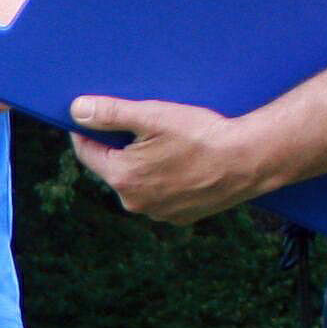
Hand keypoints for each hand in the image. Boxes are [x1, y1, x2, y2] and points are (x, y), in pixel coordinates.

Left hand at [70, 94, 266, 223]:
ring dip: (143, 165)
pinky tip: (182, 162)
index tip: (89, 116)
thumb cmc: (202, 135)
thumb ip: (109, 113)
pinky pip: (161, 195)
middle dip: (120, 147)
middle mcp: (135, 203)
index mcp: (122, 178)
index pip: (87, 152)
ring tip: (165, 143)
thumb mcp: (152, 116)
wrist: (250, 160)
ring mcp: (159, 213)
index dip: (86, 131)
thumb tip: (75, 110)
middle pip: (114, 168)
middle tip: (140, 127)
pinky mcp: (181, 217)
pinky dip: (164, 179)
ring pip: (139, 183)